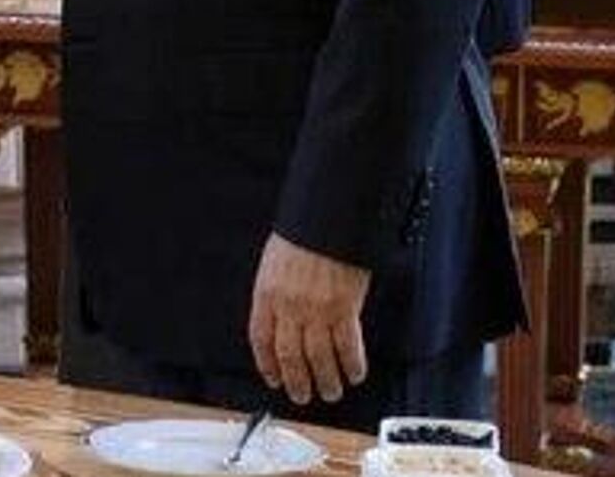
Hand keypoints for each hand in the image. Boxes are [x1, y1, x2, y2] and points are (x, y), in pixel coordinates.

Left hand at [248, 232, 370, 405]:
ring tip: (330, 391)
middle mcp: (289, 306)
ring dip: (325, 380)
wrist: (326, 219)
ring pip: (318, 358)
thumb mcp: (274, 263)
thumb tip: (280, 319)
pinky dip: (351, 365)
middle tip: (302, 395)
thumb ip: (276, 293)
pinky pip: (348, 347)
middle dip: (296, 381)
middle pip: (290, 355)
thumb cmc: (301, 235)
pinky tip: (353, 374)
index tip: (273, 377)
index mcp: (267, 293)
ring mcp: (316, 310)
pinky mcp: (344, 309)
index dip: (267, 363)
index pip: (261, 339)